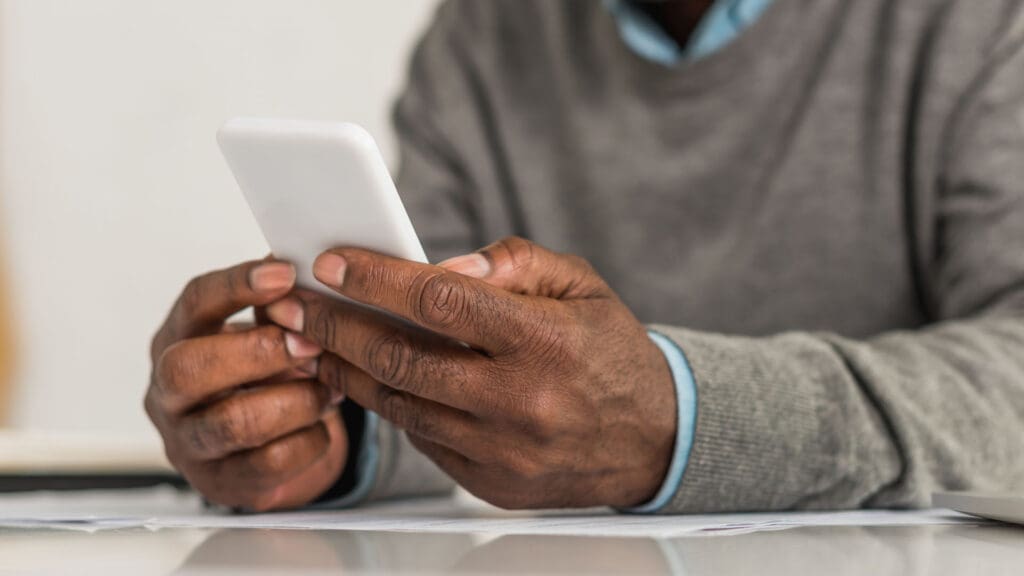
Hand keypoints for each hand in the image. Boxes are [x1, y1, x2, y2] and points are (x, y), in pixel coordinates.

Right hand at [146, 260, 347, 510]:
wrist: (261, 443)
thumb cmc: (260, 374)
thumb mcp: (263, 332)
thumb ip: (278, 307)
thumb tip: (310, 276)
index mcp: (176, 339)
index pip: (193, 303)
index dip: (237, 285)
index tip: (287, 272)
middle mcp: (168, 393)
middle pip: (190, 369)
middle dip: (259, 353)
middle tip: (311, 343)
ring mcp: (189, 443)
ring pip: (235, 422)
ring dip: (296, 399)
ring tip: (331, 386)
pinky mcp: (223, 483)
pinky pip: (271, 463)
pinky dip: (309, 438)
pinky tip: (322, 422)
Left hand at [266, 237, 675, 508]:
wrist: (651, 439)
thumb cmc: (610, 352)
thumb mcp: (581, 284)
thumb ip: (514, 262)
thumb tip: (441, 264)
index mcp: (546, 341)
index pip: (442, 301)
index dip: (377, 279)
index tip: (333, 262)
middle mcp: (521, 400)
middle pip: (402, 357)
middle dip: (335, 326)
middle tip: (294, 304)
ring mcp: (503, 449)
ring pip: (400, 403)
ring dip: (346, 369)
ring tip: (312, 341)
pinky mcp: (491, 482)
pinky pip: (422, 438)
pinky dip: (389, 404)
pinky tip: (367, 378)